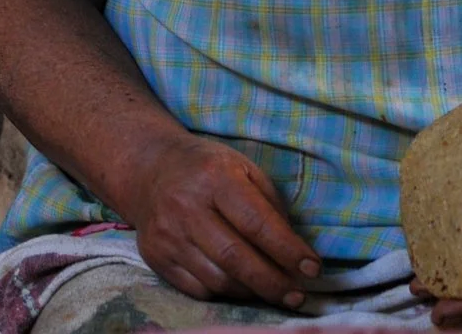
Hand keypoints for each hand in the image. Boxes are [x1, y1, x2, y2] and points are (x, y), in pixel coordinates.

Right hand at [115, 131, 321, 308]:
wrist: (149, 169)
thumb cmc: (207, 167)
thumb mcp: (243, 168)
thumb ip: (269, 205)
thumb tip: (293, 249)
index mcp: (215, 178)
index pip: (257, 223)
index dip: (287, 250)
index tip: (313, 269)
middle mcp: (187, 208)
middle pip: (236, 258)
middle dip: (273, 282)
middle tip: (298, 295)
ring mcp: (168, 236)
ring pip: (218, 280)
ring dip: (253, 292)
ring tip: (276, 292)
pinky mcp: (155, 258)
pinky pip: (198, 289)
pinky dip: (226, 294)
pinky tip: (244, 289)